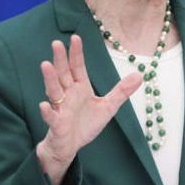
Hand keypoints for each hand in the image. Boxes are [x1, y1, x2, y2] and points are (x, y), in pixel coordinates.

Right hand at [36, 35, 141, 184]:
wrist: (70, 147)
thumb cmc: (85, 124)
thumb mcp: (108, 107)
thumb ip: (121, 91)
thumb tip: (140, 75)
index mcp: (79, 87)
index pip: (77, 67)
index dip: (76, 53)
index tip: (75, 37)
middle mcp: (67, 94)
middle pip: (63, 74)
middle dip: (60, 59)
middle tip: (56, 44)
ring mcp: (60, 109)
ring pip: (54, 91)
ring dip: (50, 79)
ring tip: (46, 65)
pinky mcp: (57, 124)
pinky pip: (51, 117)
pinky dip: (48, 111)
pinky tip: (44, 105)